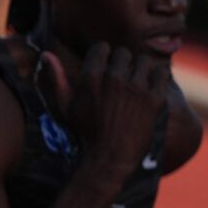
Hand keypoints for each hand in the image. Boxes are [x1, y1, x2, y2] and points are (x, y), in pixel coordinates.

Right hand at [40, 42, 165, 185]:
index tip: (105, 69)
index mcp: (91, 79)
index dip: (104, 57)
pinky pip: (160, 73)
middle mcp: (114, 80)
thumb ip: (57, 78)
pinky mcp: (154, 99)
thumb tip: (46, 53)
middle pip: (123, 53)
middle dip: (121, 64)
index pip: (102, 48)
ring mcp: (136, 89)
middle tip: (120, 81)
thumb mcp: (65, 107)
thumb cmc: (85, 133)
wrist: (109, 159)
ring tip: (135, 85)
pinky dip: (156, 79)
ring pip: (143, 61)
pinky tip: (149, 90)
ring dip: (139, 70)